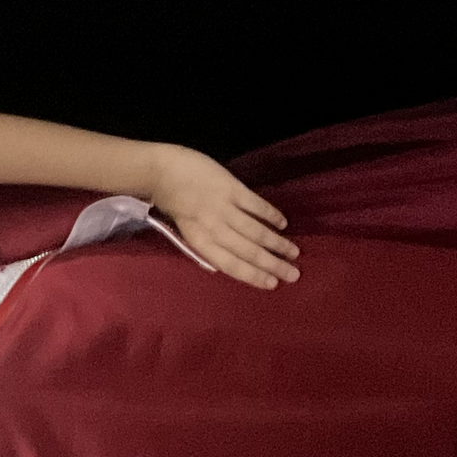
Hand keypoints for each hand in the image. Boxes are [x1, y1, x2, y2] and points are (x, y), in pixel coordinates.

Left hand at [140, 144, 298, 290]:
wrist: (163, 172)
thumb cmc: (174, 204)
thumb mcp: (187, 231)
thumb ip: (209, 244)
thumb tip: (235, 257)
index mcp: (200, 243)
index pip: (231, 265)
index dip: (253, 276)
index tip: (273, 284)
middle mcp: (213, 229)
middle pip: (249, 251)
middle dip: (273, 265)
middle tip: (293, 275)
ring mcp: (223, 208)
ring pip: (256, 231)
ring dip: (277, 243)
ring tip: (294, 253)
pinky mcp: (231, 188)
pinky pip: (255, 204)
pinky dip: (270, 215)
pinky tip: (283, 224)